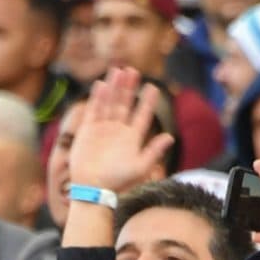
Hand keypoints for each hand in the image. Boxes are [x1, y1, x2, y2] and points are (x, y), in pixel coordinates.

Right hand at [66, 66, 174, 193]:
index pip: (142, 115)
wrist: (93, 188)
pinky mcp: (88, 130)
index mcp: (132, 137)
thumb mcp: (141, 167)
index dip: (147, 101)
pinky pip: (94, 110)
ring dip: (114, 88)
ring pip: (110, 103)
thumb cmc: (119, 181)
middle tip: (133, 71)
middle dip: (129, 88)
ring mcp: (103, 129)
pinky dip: (97, 98)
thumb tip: (171, 137)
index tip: (153, 87)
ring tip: (118, 71)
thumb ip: (154, 151)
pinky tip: (102, 84)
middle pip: (125, 104)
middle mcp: (118, 130)